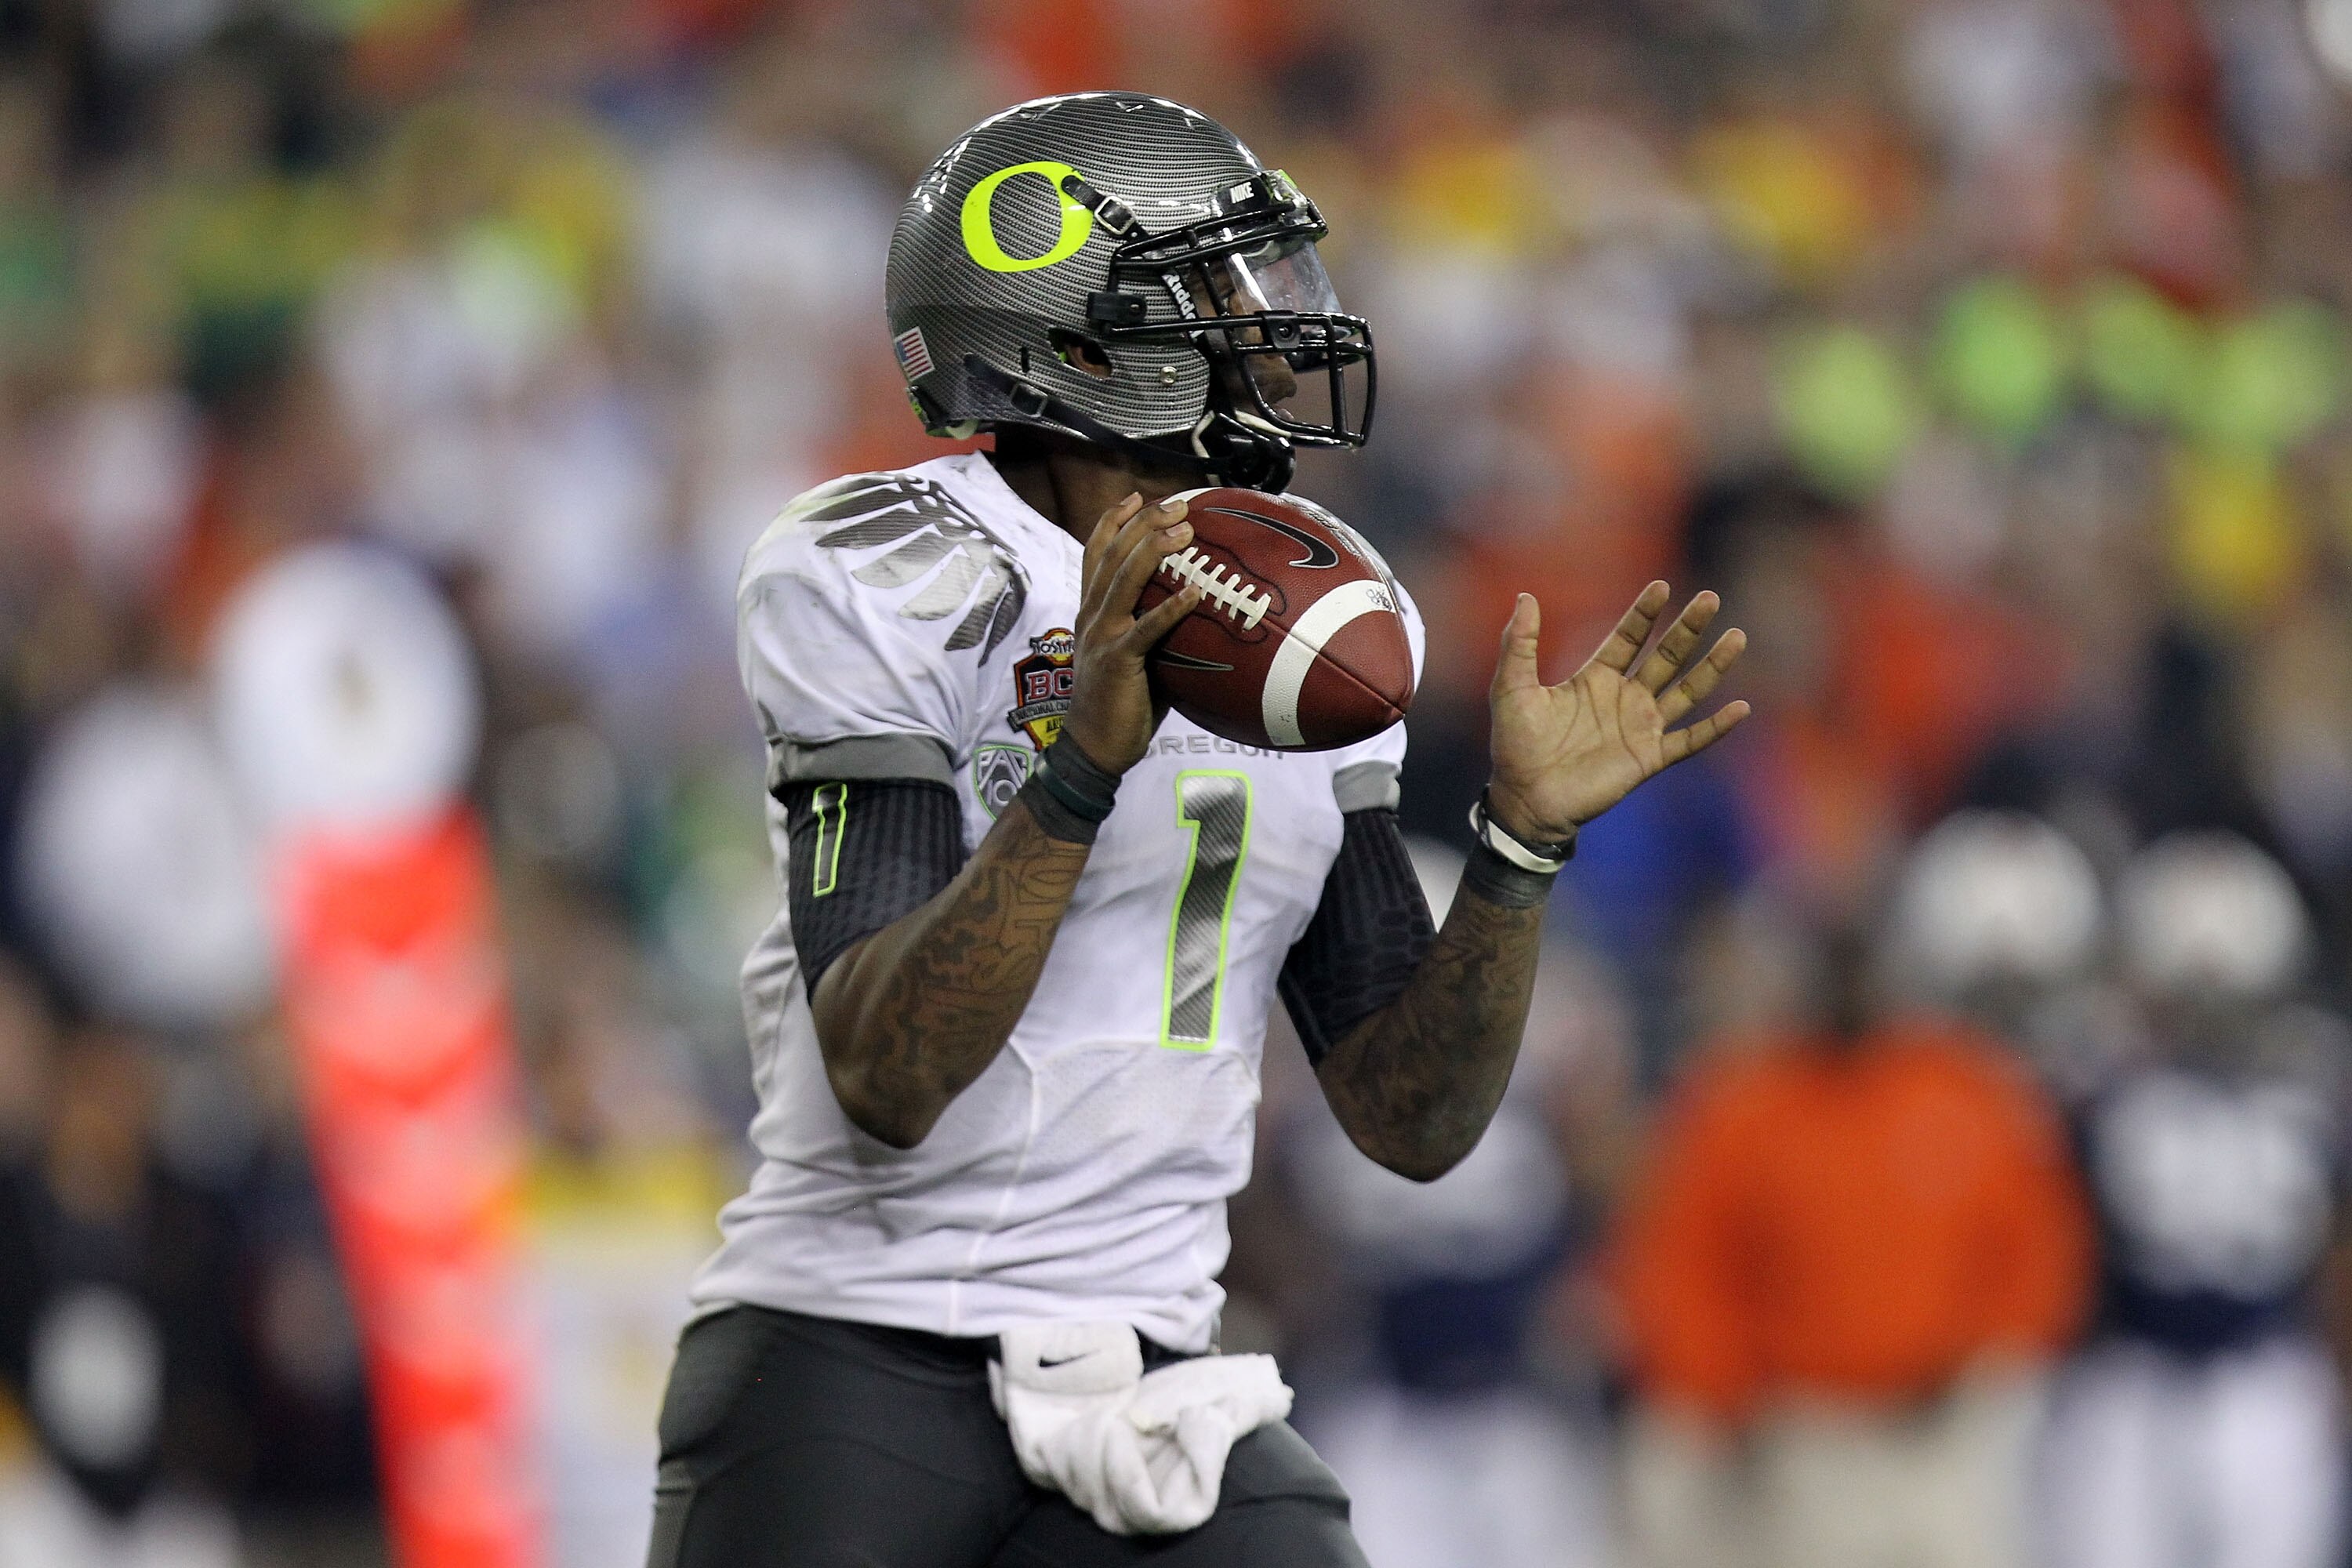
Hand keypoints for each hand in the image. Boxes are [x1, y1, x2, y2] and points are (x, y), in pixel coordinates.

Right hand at [1060, 493, 1203, 773]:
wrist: (1093, 748)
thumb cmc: (1120, 705)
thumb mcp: (1133, 657)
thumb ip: (1152, 630)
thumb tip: (1196, 611)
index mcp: (1090, 612)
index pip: (1095, 554)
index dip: (1113, 521)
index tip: (1137, 496)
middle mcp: (1091, 616)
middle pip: (1112, 555)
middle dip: (1143, 523)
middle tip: (1176, 505)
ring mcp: (1101, 637)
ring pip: (1122, 579)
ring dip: (1153, 550)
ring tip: (1184, 530)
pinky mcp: (1117, 662)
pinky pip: (1146, 629)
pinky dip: (1170, 607)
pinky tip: (1194, 591)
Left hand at [1486, 583, 1750, 841]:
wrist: (1525, 799)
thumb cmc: (1515, 745)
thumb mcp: (1511, 688)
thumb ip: (1518, 644)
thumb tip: (1525, 597)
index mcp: (1595, 678)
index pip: (1627, 638)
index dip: (1643, 613)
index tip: (1660, 586)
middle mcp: (1625, 698)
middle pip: (1665, 656)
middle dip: (1687, 628)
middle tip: (1709, 598)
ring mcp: (1641, 727)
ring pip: (1686, 691)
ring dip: (1711, 666)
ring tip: (1737, 637)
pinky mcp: (1649, 758)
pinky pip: (1689, 740)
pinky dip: (1715, 727)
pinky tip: (1740, 708)